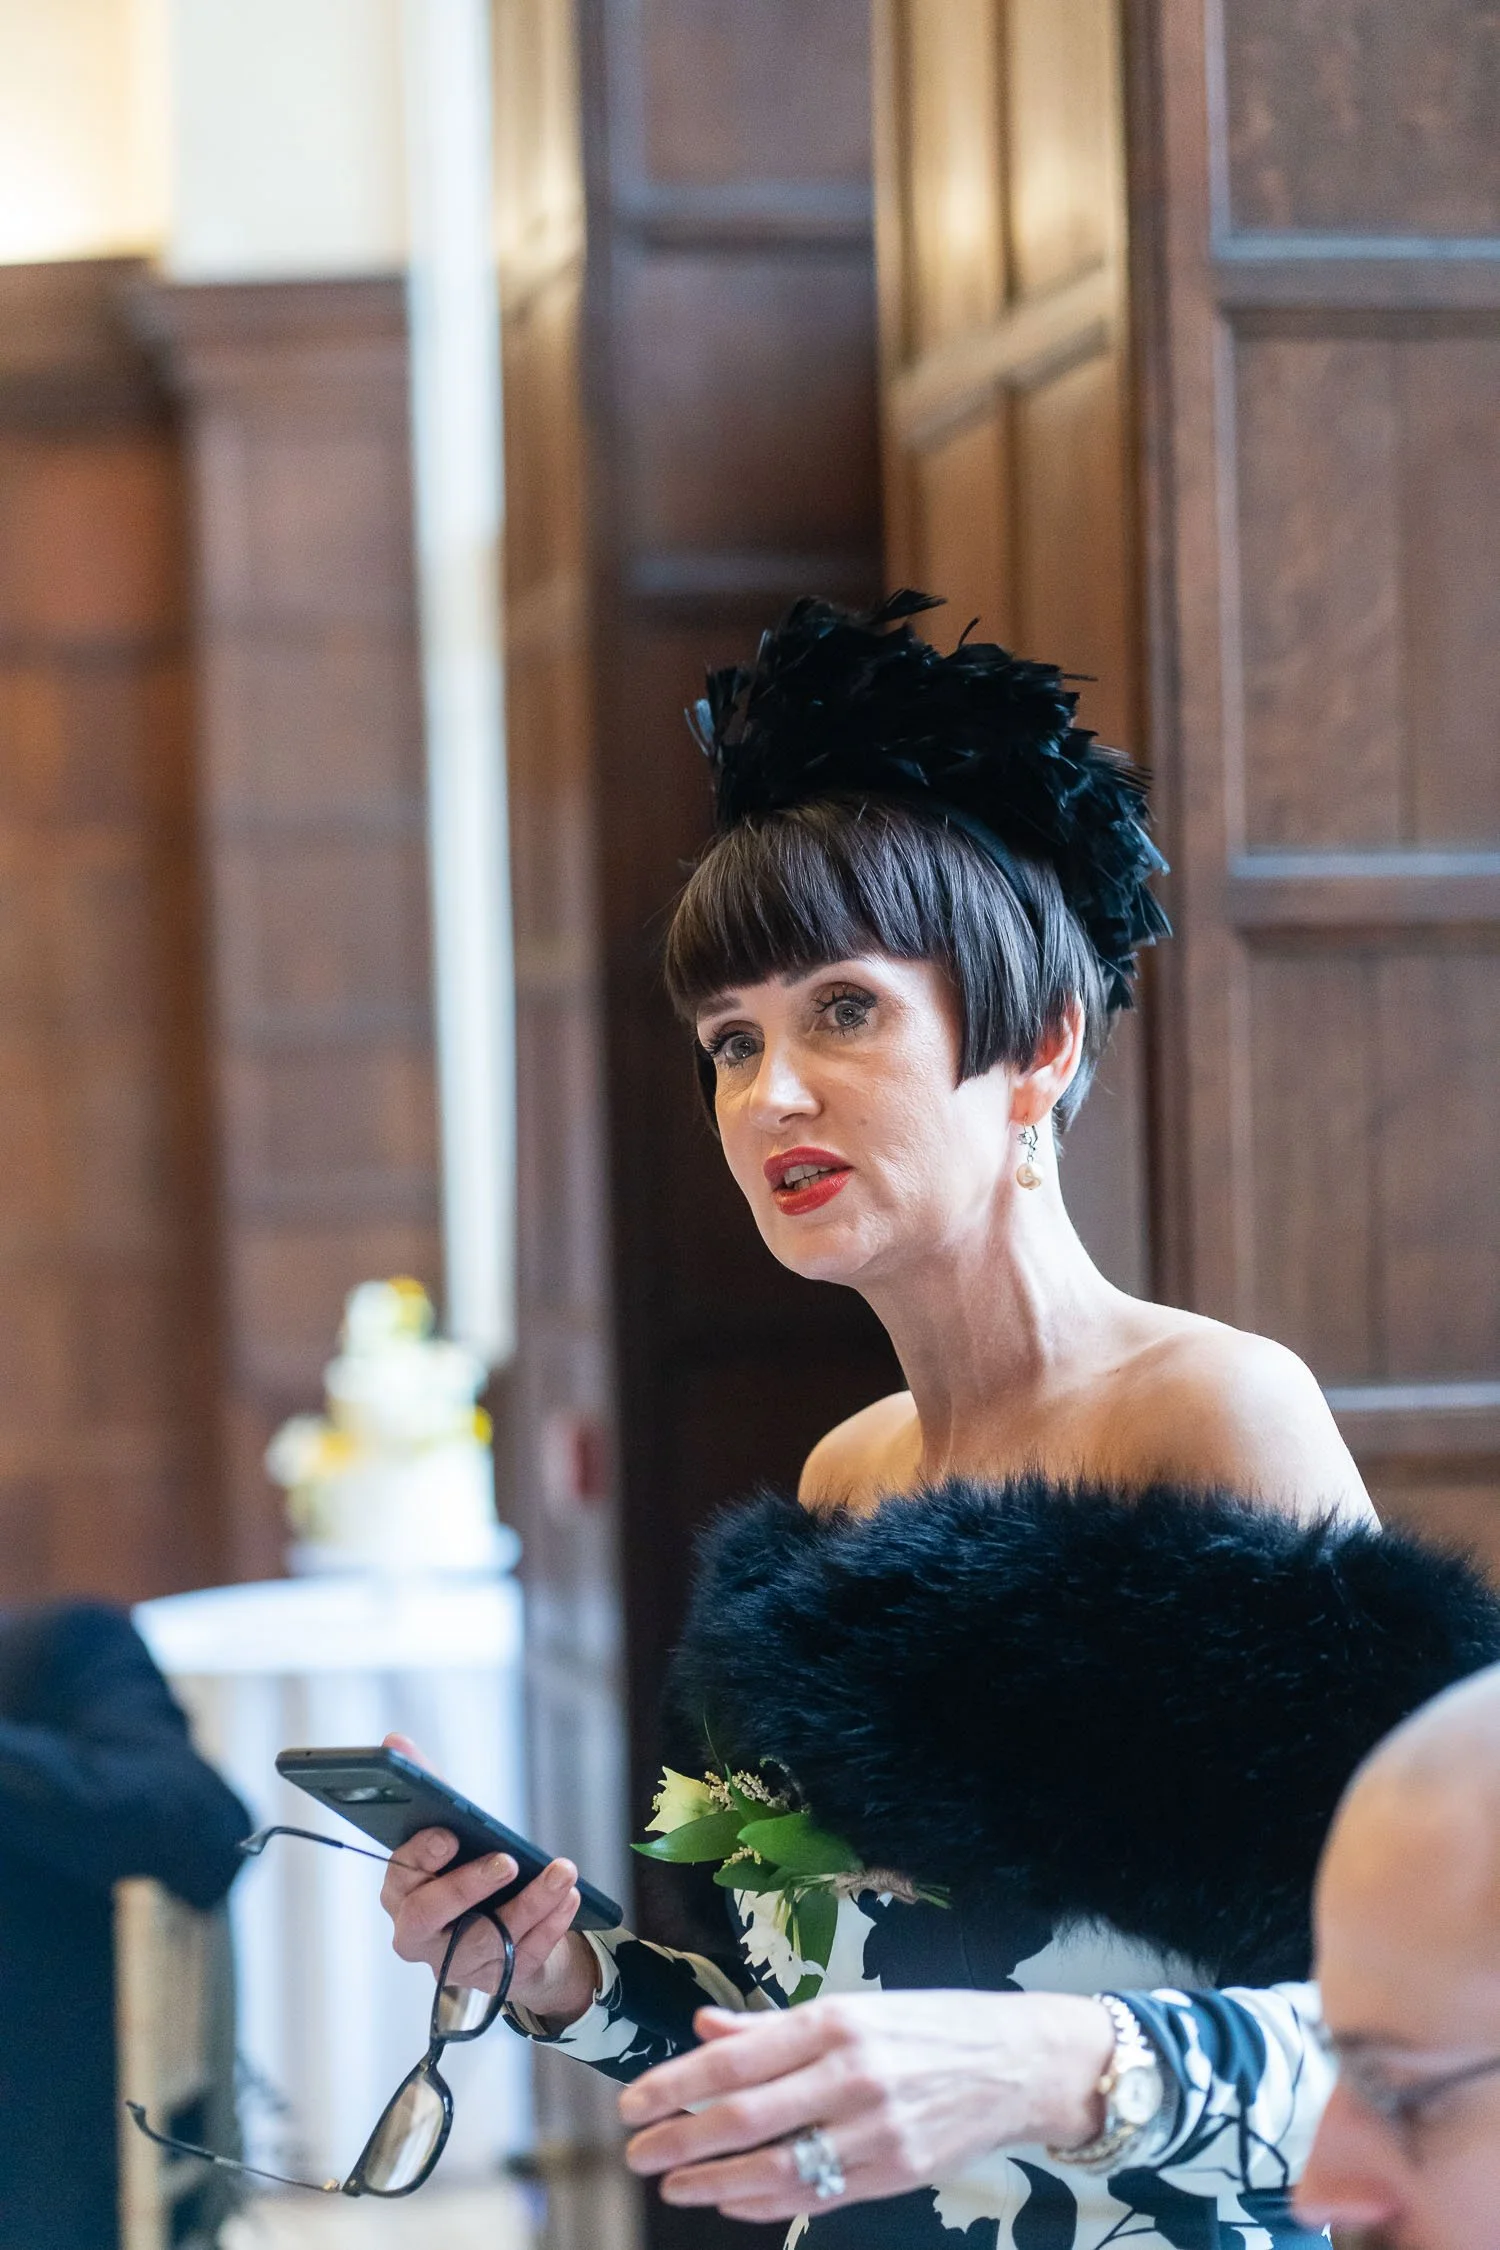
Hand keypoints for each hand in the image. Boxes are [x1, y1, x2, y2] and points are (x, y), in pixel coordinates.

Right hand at [376, 1734, 600, 2026]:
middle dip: (468, 1885)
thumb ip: (425, 1787)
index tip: (449, 1833)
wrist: (497, 1933)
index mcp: (401, 1892)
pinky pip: (524, 1957)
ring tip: (563, 1872)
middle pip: (430, 1915)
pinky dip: (551, 1925)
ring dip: (531, 1902)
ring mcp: (456, 1961)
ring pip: (488, 1938)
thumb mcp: (448, 1830)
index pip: (399, 1877)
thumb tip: (393, 1740)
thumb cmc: (463, 1870)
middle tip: (507, 1860)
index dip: (422, 1855)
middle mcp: (419, 1933)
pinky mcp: (495, 1979)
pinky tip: (569, 1897)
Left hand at [618, 1989, 1113, 2223]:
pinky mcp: (896, 2174)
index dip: (676, 2085)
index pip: (737, 2059)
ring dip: (713, 2182)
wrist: (1019, 2062)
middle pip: (746, 2117)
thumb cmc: (929, 2025)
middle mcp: (852, 2076)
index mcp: (836, 2023)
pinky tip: (732, 2200)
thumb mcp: (854, 2007)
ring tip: (674, 2185)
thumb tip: (705, 2028)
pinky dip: (766, 2202)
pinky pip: (817, 2196)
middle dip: (680, 2139)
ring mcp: (876, 2131)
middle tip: (636, 2151)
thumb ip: (775, 2026)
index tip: (632, 2103)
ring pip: (776, 2168)